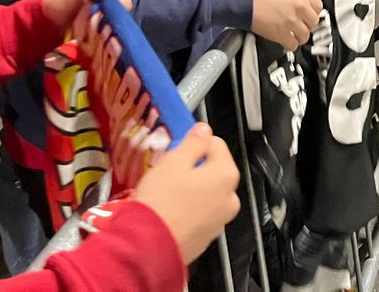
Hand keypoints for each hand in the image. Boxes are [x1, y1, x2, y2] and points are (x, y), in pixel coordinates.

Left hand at [41, 0, 131, 28]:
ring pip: (119, 19)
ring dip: (108, 21)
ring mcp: (106, 17)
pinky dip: (106, 31)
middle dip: (113, 9)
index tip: (108, 0)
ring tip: (94, 24)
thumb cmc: (59, 3)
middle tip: (98, 14)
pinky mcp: (103, 31)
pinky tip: (96, 32)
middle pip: (125, 4)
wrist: (47, 24)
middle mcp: (108, 1)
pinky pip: (113, 31)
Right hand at [134, 123, 240, 262]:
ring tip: (167, 192)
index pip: (216, 143)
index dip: (195, 142)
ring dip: (192, 188)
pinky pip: (200, 213)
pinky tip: (170, 210)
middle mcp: (230, 198)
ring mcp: (220, 220)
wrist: (148, 248)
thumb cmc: (161, 201)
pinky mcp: (206, 237)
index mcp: (226, 175)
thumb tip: (204, 130)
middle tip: (170, 171)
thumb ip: (193, 142)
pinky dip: (189, 209)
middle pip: (214, 170)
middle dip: (194, 167)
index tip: (178, 149)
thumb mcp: (174, 162)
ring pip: (207, 192)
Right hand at [251, 0, 321, 49]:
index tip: (308, 14)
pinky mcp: (281, 34)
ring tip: (292, 34)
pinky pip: (293, 45)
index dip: (312, 11)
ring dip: (299, 36)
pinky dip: (289, 45)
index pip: (318, 6)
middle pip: (314, 22)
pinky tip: (285, 41)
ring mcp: (292, 21)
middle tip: (300, 24)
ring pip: (305, 35)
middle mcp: (300, 7)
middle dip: (307, 24)